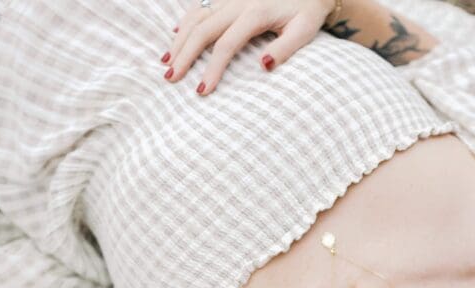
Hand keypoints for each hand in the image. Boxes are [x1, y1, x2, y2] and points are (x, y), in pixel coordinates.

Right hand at [162, 0, 334, 92]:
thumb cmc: (307, 12)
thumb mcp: (304, 31)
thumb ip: (284, 49)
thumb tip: (263, 66)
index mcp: (255, 13)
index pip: (226, 45)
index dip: (212, 69)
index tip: (202, 91)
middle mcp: (237, 2)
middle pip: (203, 29)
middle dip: (184, 55)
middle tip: (170, 79)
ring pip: (196, 17)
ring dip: (180, 40)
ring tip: (167, 63)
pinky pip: (201, 7)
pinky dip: (186, 22)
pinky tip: (175, 36)